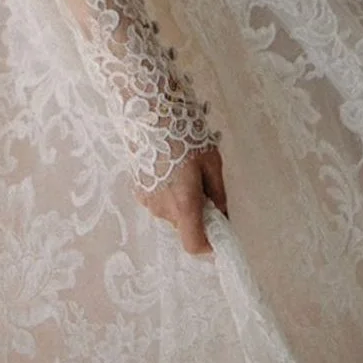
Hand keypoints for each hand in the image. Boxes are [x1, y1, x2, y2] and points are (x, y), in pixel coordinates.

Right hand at [135, 142, 226, 258]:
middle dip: (197, 213)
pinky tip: (169, 168)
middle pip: (185, 225)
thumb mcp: (212, 163)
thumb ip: (218, 193)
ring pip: (172, 213)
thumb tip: (223, 214)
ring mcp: (148, 202)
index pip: (194, 244)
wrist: (149, 117)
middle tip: (204, 186)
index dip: (208, 244)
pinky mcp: (139, 192)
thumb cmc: (186, 137)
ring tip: (185, 171)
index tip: (218, 230)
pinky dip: (168, 193)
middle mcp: (163, 210)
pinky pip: (160, 202)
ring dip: (182, 202)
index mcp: (184, 205)